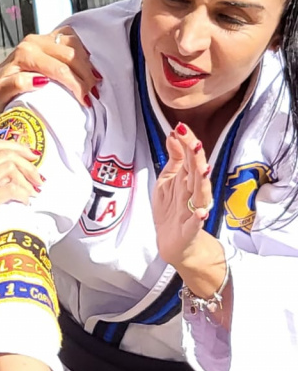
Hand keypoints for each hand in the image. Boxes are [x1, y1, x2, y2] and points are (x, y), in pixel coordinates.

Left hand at [0, 27, 99, 112]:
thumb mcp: (0, 93)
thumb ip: (17, 85)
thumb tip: (39, 81)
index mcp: (25, 54)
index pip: (59, 69)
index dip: (75, 84)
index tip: (85, 100)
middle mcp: (34, 42)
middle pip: (70, 55)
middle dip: (85, 76)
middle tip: (93, 94)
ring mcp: (42, 39)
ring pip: (73, 43)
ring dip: (86, 63)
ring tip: (94, 81)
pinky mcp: (47, 39)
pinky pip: (70, 37)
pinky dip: (82, 50)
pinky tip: (87, 64)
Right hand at [0, 138, 42, 252]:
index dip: (16, 147)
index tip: (28, 154)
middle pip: (6, 154)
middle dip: (28, 163)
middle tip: (37, 175)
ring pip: (10, 168)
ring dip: (28, 179)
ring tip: (33, 191)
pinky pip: (9, 191)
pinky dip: (22, 194)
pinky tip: (24, 202)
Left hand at [153, 123, 211, 266]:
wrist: (174, 243)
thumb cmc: (172, 209)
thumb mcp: (168, 180)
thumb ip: (174, 158)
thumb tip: (174, 134)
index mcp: (188, 180)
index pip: (190, 158)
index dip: (187, 143)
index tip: (181, 127)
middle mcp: (194, 193)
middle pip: (197, 173)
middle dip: (196, 158)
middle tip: (194, 142)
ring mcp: (194, 211)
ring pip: (200, 194)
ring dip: (202, 182)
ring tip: (203, 169)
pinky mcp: (190, 229)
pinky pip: (196, 223)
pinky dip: (199, 217)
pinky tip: (201, 212)